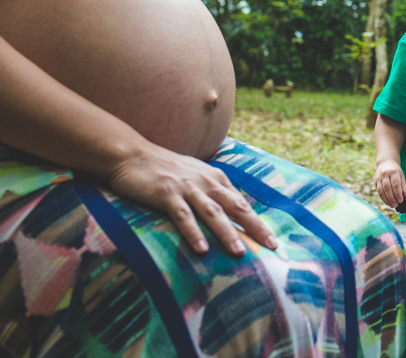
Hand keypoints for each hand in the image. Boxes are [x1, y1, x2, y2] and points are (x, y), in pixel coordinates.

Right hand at [108, 145, 278, 256]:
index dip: (257, 222)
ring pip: (212, 212)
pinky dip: (193, 232)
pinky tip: (202, 249)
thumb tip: (231, 212)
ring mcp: (187, 188)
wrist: (133, 154)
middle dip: (254, 227)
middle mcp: (206, 182)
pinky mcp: (166, 194)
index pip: (241, 203)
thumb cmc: (166, 169)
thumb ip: (213, 192)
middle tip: (270, 246)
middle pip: (235, 206)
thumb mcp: (195, 176)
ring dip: (226, 232)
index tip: (272, 241)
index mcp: (216, 179)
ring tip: (239, 252)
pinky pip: (183, 216)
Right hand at [374, 159, 405, 208]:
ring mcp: (379, 177)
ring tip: (392, 205)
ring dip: (387, 200)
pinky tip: (387, 202)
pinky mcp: (375, 181)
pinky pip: (378, 191)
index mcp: (393, 171)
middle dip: (392, 198)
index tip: (401, 201)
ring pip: (381, 190)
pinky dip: (383, 198)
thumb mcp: (402, 176)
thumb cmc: (396, 171)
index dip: (398, 194)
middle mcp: (385, 174)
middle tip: (396, 205)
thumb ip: (404, 187)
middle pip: (388, 188)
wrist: (386, 162)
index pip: (395, 184)